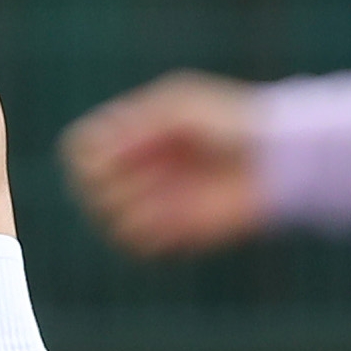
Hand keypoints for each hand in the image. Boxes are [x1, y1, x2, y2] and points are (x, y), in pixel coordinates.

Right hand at [63, 73, 269, 257]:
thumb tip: (93, 153)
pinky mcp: (172, 232)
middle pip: (85, 188)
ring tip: (162, 197)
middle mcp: (135, 171)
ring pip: (107, 220)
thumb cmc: (227, 122)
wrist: (271, 159)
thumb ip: (137, 122)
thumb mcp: (179, 107)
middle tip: (145, 172)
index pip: (79, 150)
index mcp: (130, 136)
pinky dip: (147, 232)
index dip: (89, 154)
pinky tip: (176, 217)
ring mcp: (152, 202)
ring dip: (127, 208)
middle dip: (106, 182)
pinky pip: (136, 244)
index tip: (118, 148)